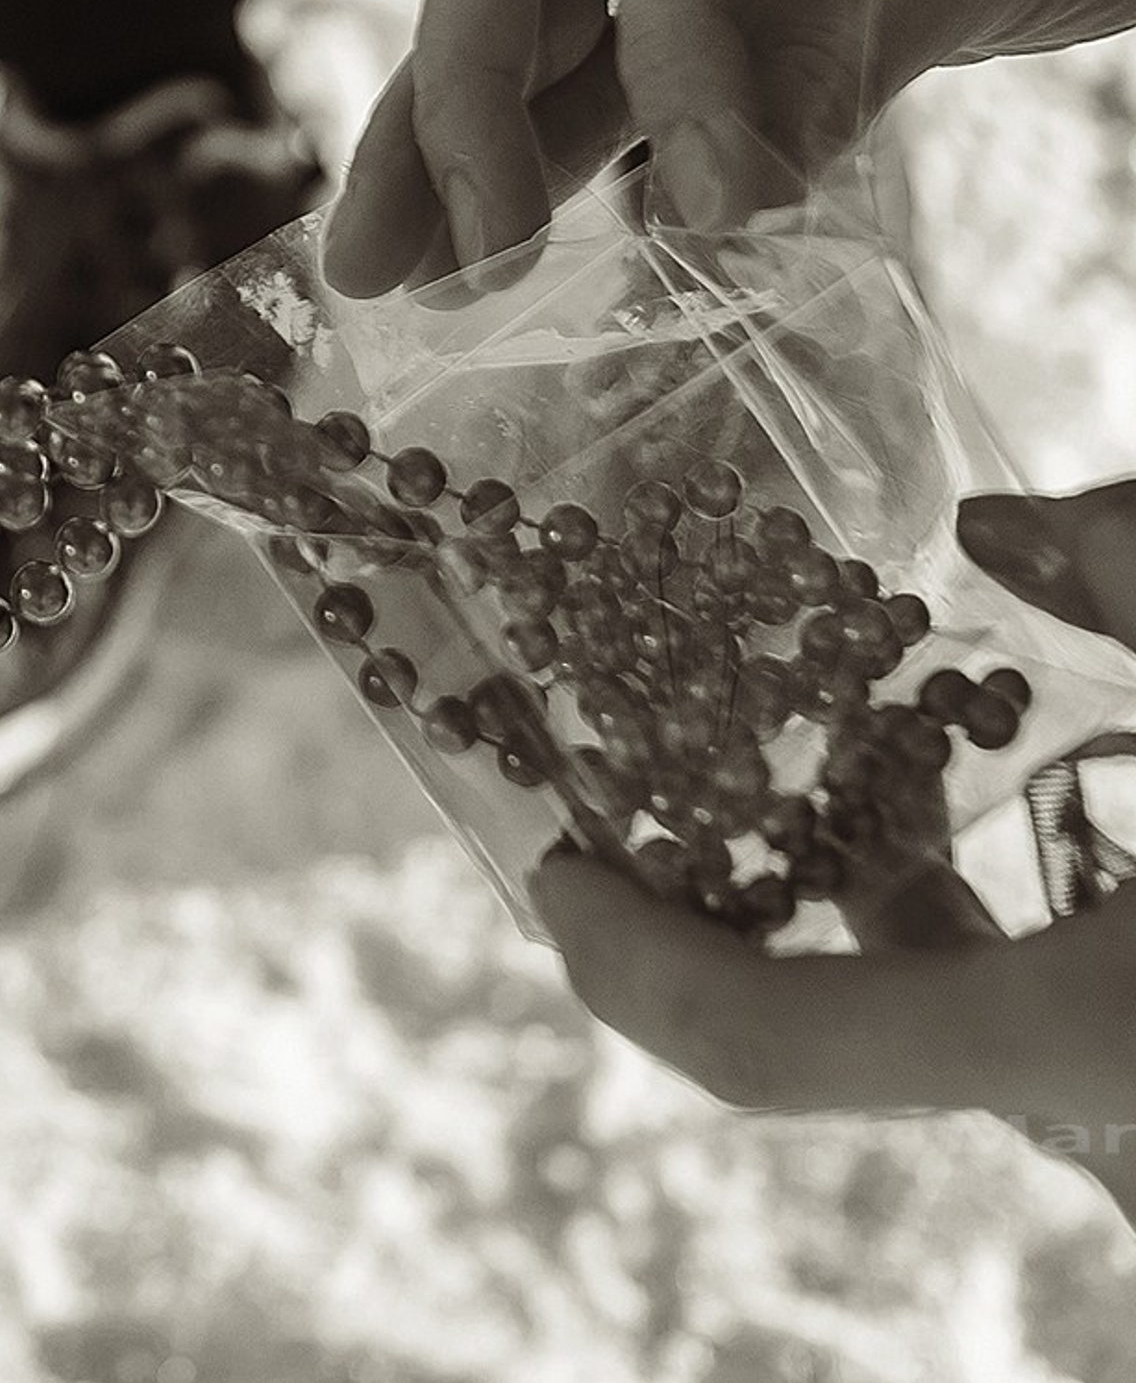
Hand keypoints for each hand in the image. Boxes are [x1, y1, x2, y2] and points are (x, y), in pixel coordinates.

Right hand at [326, 0, 1135, 291]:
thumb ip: (835, 53)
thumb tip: (715, 211)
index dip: (670, 51)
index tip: (709, 207)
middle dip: (460, 96)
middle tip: (443, 252)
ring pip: (511, 0)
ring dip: (448, 136)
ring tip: (381, 270)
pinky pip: (575, 52)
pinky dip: (533, 144)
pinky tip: (466, 240)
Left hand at [533, 480, 1135, 1224]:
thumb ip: (1134, 571)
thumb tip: (995, 528)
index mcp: (1070, 1031)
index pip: (781, 1040)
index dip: (634, 964)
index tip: (551, 868)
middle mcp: (1090, 1099)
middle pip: (830, 1031)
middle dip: (713, 909)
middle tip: (633, 791)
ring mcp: (1119, 1093)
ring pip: (924, 1012)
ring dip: (839, 887)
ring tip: (778, 740)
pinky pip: (1003, 1004)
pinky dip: (944, 905)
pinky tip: (933, 769)